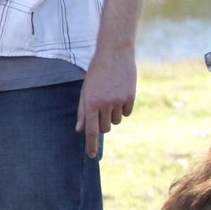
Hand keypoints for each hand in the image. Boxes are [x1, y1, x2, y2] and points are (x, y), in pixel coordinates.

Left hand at [76, 41, 136, 157]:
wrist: (114, 53)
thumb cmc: (96, 72)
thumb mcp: (85, 90)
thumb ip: (82, 110)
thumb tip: (80, 129)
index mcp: (91, 102)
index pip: (90, 129)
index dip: (91, 144)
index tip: (92, 156)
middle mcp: (105, 104)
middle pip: (104, 127)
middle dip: (102, 123)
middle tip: (101, 109)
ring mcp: (119, 101)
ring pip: (116, 121)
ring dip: (112, 115)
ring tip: (110, 97)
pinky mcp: (130, 97)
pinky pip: (127, 113)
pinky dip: (123, 109)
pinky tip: (120, 94)